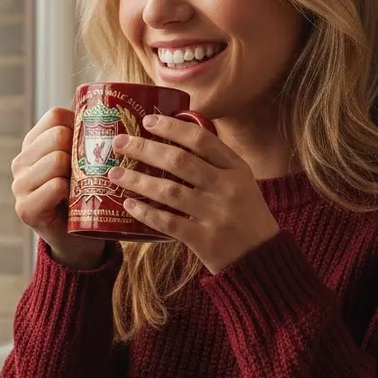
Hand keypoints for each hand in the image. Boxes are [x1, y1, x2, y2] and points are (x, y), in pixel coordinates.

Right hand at [11, 107, 106, 269]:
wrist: (79, 240)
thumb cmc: (86, 195)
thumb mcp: (84, 161)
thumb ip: (88, 136)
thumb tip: (118, 106)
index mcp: (34, 144)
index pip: (56, 115)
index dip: (79, 124)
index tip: (93, 143)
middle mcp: (20, 162)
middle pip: (57, 136)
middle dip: (81, 149)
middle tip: (92, 169)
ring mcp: (19, 185)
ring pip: (56, 160)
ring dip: (77, 172)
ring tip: (84, 185)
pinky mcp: (25, 209)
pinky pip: (55, 186)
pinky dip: (70, 191)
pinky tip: (75, 200)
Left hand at [107, 114, 279, 274]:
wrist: (262, 257)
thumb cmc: (246, 214)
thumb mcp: (241, 182)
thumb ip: (215, 164)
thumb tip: (173, 139)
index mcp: (236, 169)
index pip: (202, 139)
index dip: (172, 127)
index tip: (148, 121)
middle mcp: (226, 188)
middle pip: (179, 161)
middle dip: (145, 148)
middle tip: (120, 143)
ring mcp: (215, 214)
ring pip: (169, 191)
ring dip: (137, 180)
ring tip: (115, 173)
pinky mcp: (204, 239)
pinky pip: (168, 222)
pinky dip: (145, 212)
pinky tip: (128, 204)